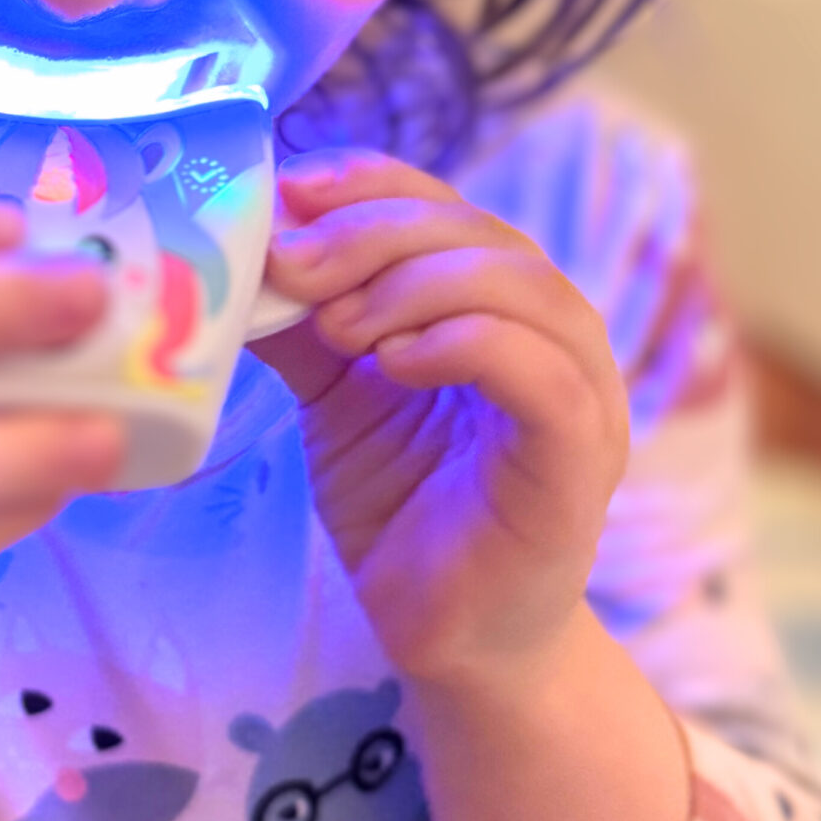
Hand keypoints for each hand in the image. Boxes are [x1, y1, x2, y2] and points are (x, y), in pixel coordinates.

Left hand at [254, 153, 628, 697]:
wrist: (448, 634)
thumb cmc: (404, 508)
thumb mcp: (338, 396)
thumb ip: (304, 324)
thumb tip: (238, 253)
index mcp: (503, 307)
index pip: (451, 208)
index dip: (374, 185)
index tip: (294, 191)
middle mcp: (556, 336)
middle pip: (482, 236)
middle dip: (375, 235)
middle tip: (293, 265)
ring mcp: (582, 394)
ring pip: (522, 287)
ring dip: (415, 285)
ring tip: (337, 324)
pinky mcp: (579, 459)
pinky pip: (543, 374)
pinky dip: (466, 343)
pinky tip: (395, 361)